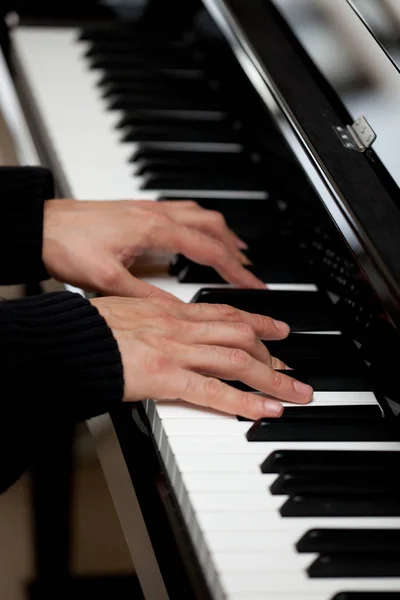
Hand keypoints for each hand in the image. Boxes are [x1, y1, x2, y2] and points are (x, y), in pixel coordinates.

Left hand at [43, 199, 263, 299]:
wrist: (41, 224)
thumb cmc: (68, 246)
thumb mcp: (108, 280)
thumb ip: (146, 296)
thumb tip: (177, 311)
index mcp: (156, 230)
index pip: (210, 251)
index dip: (236, 272)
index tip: (254, 286)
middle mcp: (158, 214)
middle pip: (213, 227)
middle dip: (235, 251)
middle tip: (249, 273)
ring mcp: (149, 208)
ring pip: (200, 214)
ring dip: (222, 232)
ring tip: (235, 251)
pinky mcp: (140, 209)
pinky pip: (183, 210)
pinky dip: (201, 223)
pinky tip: (196, 233)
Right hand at [90, 296, 312, 418]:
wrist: (68, 339)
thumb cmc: (88, 328)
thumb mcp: (126, 308)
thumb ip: (152, 315)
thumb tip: (165, 321)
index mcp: (170, 311)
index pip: (224, 313)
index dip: (256, 321)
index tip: (276, 329)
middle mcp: (180, 327)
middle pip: (240, 335)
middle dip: (272, 352)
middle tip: (292, 367)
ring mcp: (176, 352)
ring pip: (237, 360)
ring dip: (272, 378)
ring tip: (297, 392)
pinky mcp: (166, 378)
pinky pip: (214, 392)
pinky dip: (245, 402)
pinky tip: (267, 411)